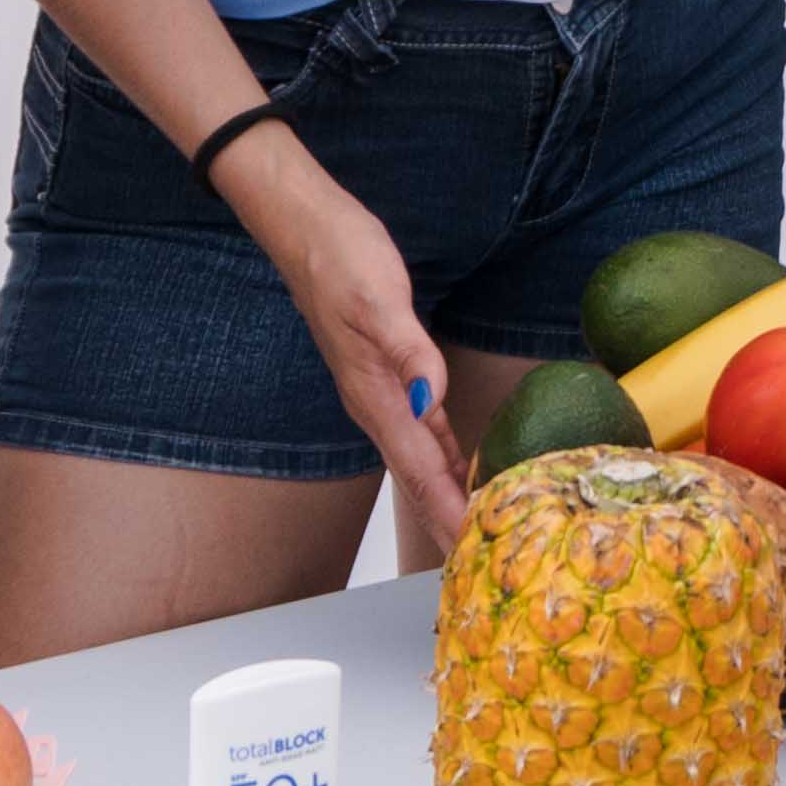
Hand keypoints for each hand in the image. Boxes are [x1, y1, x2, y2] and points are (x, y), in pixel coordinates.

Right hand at [227, 145, 475, 548]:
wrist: (305, 227)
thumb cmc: (341, 257)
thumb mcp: (379, 300)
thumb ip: (410, 352)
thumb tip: (433, 401)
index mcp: (375, 395)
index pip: (418, 469)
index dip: (443, 511)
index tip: (467, 551)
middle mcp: (375, 403)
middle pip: (418, 476)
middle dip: (446, 518)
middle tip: (479, 558)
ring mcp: (379, 390)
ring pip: (420, 457)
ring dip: (446, 492)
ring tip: (477, 525)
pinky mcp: (387, 370)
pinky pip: (423, 428)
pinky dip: (445, 455)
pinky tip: (462, 463)